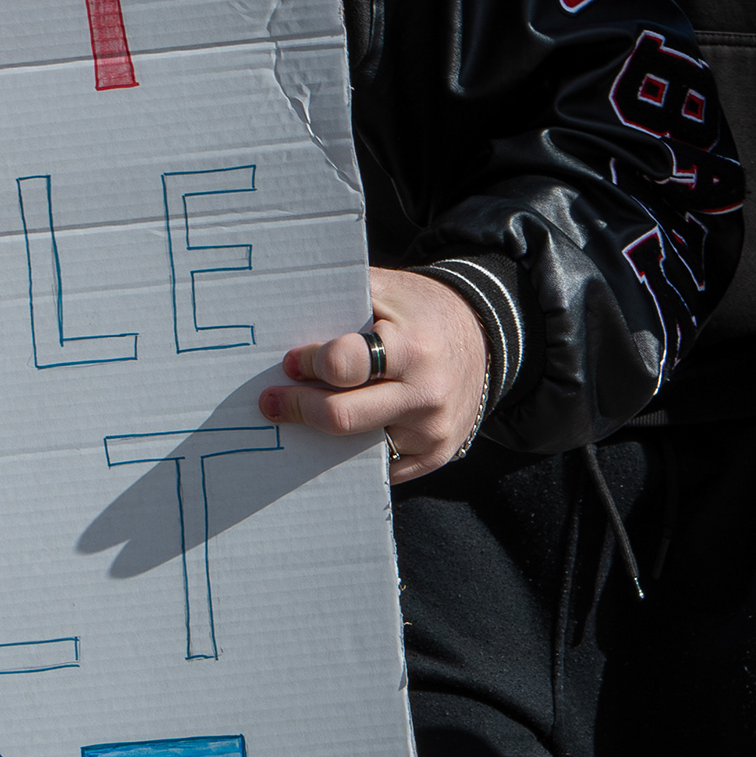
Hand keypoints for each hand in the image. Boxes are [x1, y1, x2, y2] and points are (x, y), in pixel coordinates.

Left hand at [263, 268, 488, 484]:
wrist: (484, 337)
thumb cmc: (421, 310)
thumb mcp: (387, 290)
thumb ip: (341, 301)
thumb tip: (280, 320)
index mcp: (412, 349)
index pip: (344, 366)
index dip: (308, 364)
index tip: (290, 363)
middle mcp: (425, 396)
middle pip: (342, 418)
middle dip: (297, 408)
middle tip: (271, 402)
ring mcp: (431, 433)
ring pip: (354, 448)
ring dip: (321, 435)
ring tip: (302, 416)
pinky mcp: (434, 456)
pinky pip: (377, 466)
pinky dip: (350, 453)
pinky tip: (333, 436)